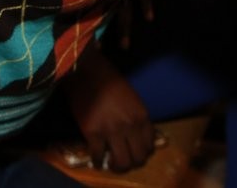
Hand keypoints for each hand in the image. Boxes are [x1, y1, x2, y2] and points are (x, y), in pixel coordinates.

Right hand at [64, 52, 155, 172]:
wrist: (87, 70)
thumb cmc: (109, 78)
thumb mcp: (131, 97)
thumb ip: (135, 116)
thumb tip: (135, 133)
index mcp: (141, 115)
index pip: (150, 145)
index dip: (142, 151)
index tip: (134, 151)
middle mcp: (130, 126)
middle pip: (138, 158)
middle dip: (131, 162)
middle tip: (122, 159)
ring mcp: (112, 131)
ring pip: (121, 162)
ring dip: (116, 165)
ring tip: (109, 161)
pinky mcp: (93, 133)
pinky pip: (98, 156)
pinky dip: (97, 160)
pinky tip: (96, 157)